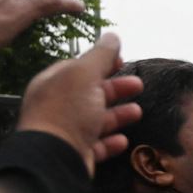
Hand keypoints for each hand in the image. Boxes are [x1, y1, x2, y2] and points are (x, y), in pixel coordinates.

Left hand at [16, 32, 142, 175]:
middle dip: (115, 88)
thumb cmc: (67, 111)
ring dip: (118, 115)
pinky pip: (97, 144)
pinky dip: (111, 141)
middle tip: (138, 85)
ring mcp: (66, 131)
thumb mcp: (85, 75)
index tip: (123, 62)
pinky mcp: (76, 153)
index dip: (102, 63)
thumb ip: (101, 55)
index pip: (78, 68)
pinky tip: (123, 139)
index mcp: (54, 83)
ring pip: (96, 119)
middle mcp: (57, 106)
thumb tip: (113, 35)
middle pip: (91, 93)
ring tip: (137, 111)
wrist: (54, 157)